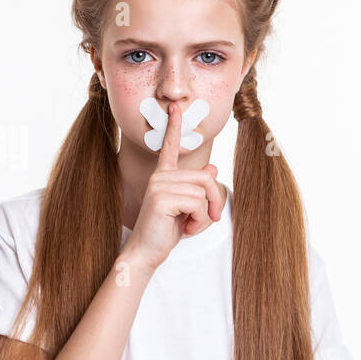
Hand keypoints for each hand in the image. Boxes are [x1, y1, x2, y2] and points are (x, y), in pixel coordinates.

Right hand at [123, 99, 225, 272]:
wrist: (146, 252)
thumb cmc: (165, 231)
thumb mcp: (188, 208)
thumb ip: (199, 188)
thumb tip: (212, 168)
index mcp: (163, 176)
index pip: (169, 147)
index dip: (174, 126)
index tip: (174, 107)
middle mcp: (159, 176)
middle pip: (204, 178)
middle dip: (214, 201)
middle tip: (208, 218)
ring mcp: (159, 185)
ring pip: (203, 191)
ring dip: (204, 214)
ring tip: (190, 225)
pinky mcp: (161, 198)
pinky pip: (197, 203)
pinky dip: (199, 220)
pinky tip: (185, 228)